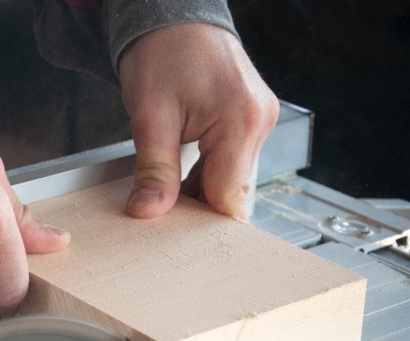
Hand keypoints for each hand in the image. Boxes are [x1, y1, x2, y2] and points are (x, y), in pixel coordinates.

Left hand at [119, 24, 278, 221]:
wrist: (172, 14)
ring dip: (199, 194)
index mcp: (242, 120)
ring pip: (230, 180)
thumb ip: (154, 169)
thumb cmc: (162, 50)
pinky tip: (178, 180)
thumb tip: (150, 212)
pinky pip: (230, 163)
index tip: (178, 247)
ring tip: (166, 196)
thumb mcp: (150, 114)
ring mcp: (258, 120)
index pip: (229, 197)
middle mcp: (259, 121)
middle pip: (232, 192)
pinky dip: (204, 176)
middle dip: (198, 212)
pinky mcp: (248, 120)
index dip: (204, 228)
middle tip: (162, 225)